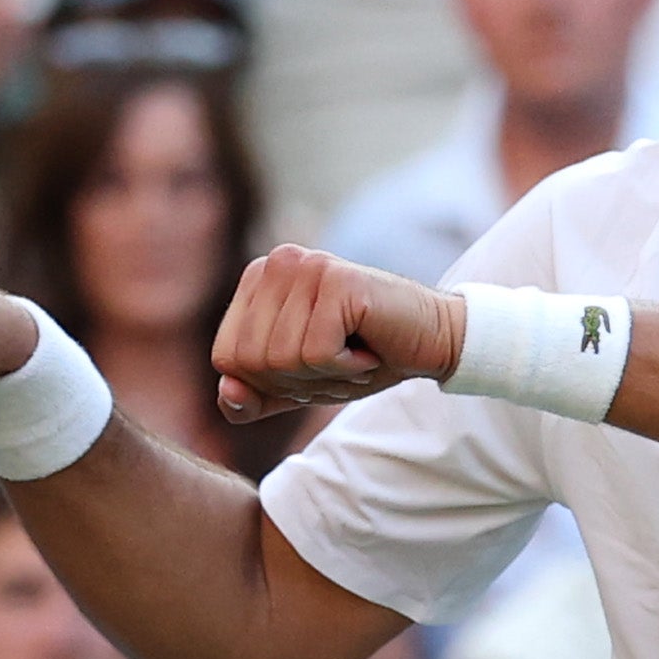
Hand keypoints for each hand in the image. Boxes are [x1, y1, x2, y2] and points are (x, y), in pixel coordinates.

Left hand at [210, 245, 463, 422]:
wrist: (432, 341)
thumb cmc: (363, 357)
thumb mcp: (298, 385)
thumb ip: (254, 395)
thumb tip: (228, 390)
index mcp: (257, 279)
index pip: (226, 357)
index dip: (267, 382)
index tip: (312, 365)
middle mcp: (276, 263)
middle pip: (250, 361)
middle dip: (297, 381)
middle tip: (338, 361)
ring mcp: (305, 266)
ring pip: (281, 359)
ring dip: (325, 375)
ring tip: (354, 353)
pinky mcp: (336, 279)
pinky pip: (316, 353)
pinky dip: (346, 367)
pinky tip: (368, 349)